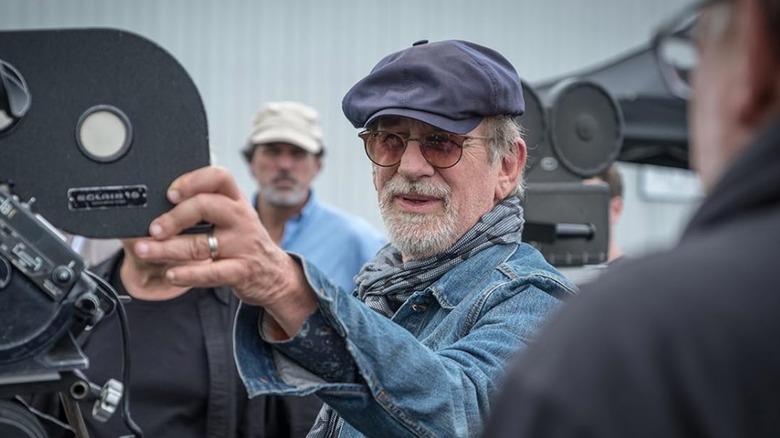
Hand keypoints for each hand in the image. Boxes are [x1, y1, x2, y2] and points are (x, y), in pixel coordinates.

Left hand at [133, 165, 316, 335]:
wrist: (275, 275)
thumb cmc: (244, 242)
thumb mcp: (233, 217)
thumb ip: (206, 206)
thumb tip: (159, 206)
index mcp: (236, 201)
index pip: (219, 177)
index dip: (192, 181)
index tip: (170, 193)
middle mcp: (241, 218)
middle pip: (206, 205)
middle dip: (174, 217)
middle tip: (153, 228)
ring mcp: (243, 245)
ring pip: (200, 243)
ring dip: (167, 248)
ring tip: (145, 250)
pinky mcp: (242, 271)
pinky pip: (212, 273)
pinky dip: (188, 274)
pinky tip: (171, 275)